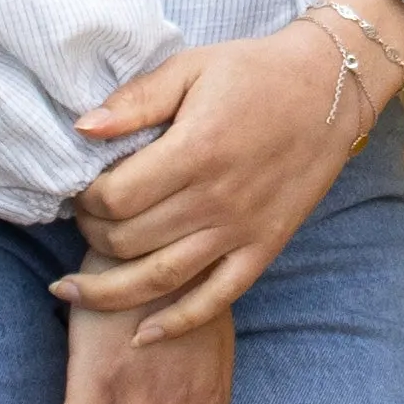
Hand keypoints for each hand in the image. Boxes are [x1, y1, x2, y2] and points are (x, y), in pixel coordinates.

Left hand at [56, 0, 403, 341]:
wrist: (331, 89)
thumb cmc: (255, 74)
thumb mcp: (191, 68)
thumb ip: (136, 101)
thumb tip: (82, 128)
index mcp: (196, 151)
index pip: (115, 198)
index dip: (85, 199)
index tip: (81, 190)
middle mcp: (216, 200)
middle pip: (128, 240)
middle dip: (90, 236)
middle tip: (83, 223)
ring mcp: (241, 231)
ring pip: (160, 279)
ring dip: (109, 292)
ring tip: (72, 291)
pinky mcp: (263, 249)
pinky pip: (216, 300)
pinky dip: (176, 324)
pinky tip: (142, 336)